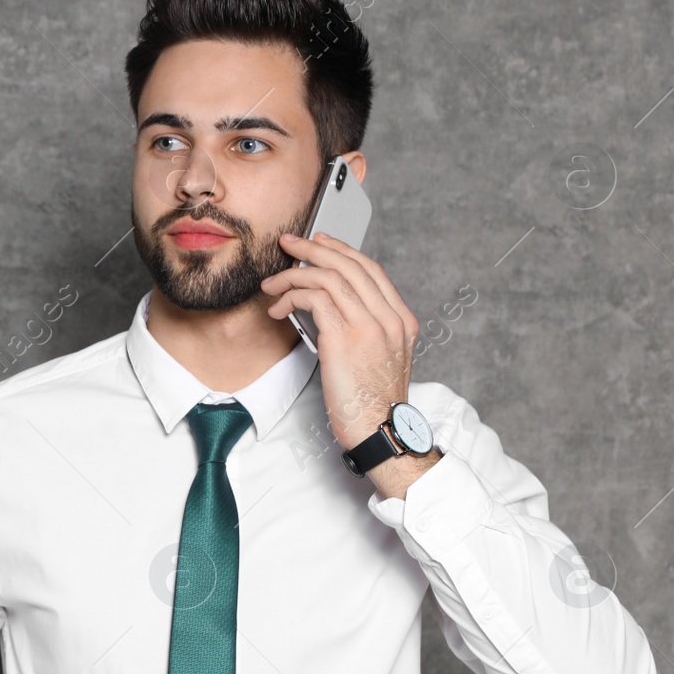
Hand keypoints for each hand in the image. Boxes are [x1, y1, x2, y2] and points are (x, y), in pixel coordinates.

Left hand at [262, 232, 437, 495]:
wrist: (379, 431)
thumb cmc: (371, 402)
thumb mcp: (379, 358)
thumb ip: (364, 329)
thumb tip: (327, 306)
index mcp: (401, 320)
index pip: (370, 269)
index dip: (342, 250)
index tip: (319, 242)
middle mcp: (389, 318)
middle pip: (349, 265)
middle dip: (314, 248)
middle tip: (288, 243)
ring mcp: (370, 327)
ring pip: (328, 277)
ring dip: (294, 274)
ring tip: (272, 284)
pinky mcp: (345, 339)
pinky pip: (314, 299)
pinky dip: (290, 297)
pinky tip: (278, 308)